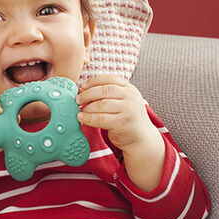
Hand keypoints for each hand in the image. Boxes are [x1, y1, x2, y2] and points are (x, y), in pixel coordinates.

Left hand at [76, 75, 164, 190]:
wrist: (141, 139)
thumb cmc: (126, 119)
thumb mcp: (122, 102)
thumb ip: (107, 95)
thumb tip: (82, 89)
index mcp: (130, 89)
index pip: (109, 79)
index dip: (93, 81)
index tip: (82, 86)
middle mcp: (130, 97)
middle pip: (103, 90)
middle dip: (87, 94)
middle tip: (77, 99)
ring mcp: (128, 110)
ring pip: (101, 105)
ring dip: (87, 108)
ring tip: (80, 111)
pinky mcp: (122, 123)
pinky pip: (100, 119)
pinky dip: (88, 118)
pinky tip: (81, 119)